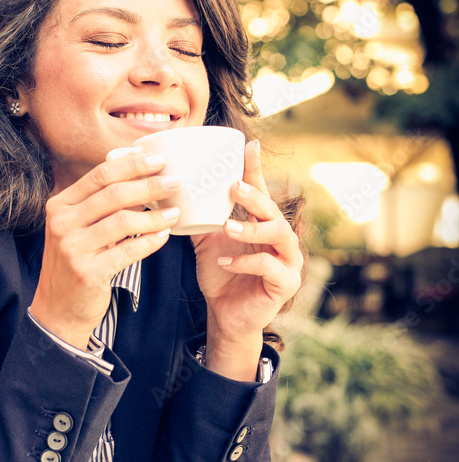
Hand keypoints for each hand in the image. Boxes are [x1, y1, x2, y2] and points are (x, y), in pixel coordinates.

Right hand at [30, 153, 180, 348]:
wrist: (57, 309)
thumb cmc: (76, 261)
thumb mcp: (78, 227)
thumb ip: (100, 201)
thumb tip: (137, 171)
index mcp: (60, 205)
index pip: (99, 175)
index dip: (131, 164)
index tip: (157, 160)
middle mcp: (62, 223)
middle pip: (113, 194)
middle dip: (149, 185)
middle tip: (174, 182)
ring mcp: (73, 248)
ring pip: (123, 221)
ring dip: (154, 216)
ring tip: (174, 213)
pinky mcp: (87, 272)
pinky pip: (127, 251)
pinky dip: (150, 242)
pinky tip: (164, 236)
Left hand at [192, 140, 302, 378]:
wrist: (225, 316)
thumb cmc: (220, 275)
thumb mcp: (206, 241)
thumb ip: (199, 217)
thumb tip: (173, 190)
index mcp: (262, 224)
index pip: (260, 191)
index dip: (255, 169)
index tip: (247, 146)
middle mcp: (280, 238)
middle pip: (273, 210)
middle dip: (255, 197)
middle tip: (233, 187)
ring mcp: (288, 261)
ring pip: (280, 236)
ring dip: (252, 229)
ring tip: (227, 226)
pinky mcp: (286, 284)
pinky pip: (270, 269)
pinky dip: (246, 263)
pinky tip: (225, 262)